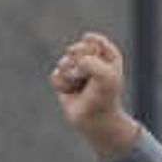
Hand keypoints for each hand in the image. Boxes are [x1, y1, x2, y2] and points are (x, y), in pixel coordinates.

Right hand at [49, 33, 142, 157]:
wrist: (95, 120)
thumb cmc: (104, 97)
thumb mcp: (105, 76)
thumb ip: (89, 61)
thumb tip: (66, 62)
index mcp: (106, 54)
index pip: (93, 41)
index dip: (90, 52)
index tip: (94, 60)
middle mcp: (91, 59)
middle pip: (76, 49)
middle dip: (79, 64)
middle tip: (86, 77)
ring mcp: (76, 68)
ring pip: (64, 62)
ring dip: (71, 76)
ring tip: (79, 86)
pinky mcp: (63, 79)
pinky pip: (55, 75)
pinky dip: (62, 85)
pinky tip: (71, 92)